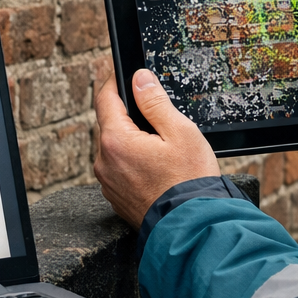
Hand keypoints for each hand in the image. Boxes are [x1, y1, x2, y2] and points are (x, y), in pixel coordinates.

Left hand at [94, 69, 218, 227]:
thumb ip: (155, 102)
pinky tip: (157, 168)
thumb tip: (139, 79)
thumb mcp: (179, 131)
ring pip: (116, 148)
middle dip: (129, 115)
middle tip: (155, 114)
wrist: (192, 226)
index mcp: (116, 141)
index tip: (119, 71)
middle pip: (111, 124)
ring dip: (132, 140)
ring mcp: (108, 182)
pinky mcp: (116, 197)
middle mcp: (105, 162)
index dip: (113, 80)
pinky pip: (120, 169)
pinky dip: (133, 162)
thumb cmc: (189, 181)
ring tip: (162, 147)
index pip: (105, 99)